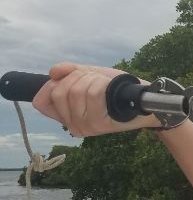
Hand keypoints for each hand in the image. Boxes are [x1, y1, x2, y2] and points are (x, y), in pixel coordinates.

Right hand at [33, 62, 159, 136]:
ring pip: (76, 90)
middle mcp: (72, 126)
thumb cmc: (117, 89)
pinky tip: (110, 88)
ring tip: (104, 85)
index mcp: (66, 117)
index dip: (52, 85)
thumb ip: (69, 72)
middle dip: (76, 77)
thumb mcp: (90, 76)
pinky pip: (92, 93)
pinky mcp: (99, 124)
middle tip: (94, 80)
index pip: (41, 101)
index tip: (68, 79)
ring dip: (92, 78)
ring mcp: (85, 126)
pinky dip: (101, 83)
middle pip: (59, 91)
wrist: (144, 101)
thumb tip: (53, 72)